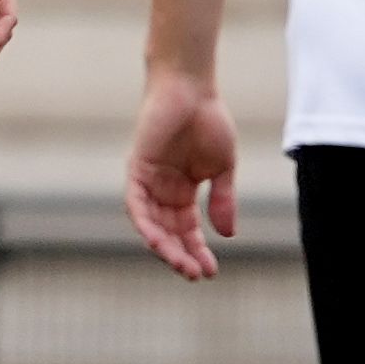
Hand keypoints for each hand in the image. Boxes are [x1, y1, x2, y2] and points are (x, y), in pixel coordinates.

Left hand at [124, 68, 239, 279]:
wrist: (192, 89)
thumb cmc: (209, 120)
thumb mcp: (223, 168)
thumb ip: (223, 200)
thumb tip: (228, 235)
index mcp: (183, 191)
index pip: (188, 230)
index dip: (198, 251)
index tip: (211, 271)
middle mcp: (163, 191)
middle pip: (168, 233)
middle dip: (181, 255)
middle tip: (195, 274)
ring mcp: (148, 182)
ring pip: (151, 225)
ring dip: (164, 247)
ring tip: (181, 265)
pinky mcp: (136, 171)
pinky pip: (136, 205)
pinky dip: (145, 224)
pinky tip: (158, 241)